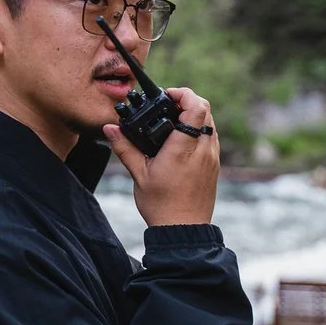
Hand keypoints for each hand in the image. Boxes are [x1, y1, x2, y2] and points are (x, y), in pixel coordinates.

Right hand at [103, 87, 219, 226]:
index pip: (196, 108)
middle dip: (187, 101)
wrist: (183, 230)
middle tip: (167, 105)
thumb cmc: (161, 205)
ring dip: (194, 115)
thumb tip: (111, 128)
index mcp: (183, 149)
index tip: (167, 95)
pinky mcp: (214, 165)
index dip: (184, 94)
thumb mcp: (139, 174)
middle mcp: (203, 150)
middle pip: (205, 109)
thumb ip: (125, 147)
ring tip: (172, 121)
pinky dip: (199, 129)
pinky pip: (211, 137)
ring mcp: (212, 158)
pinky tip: (181, 139)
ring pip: (210, 122)